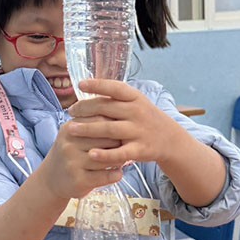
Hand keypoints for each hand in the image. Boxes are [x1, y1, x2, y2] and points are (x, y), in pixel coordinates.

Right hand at [37, 113, 123, 200]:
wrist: (51, 179)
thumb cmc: (71, 153)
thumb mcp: (75, 134)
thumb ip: (93, 124)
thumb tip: (122, 118)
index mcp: (70, 128)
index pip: (101, 120)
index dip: (116, 125)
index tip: (124, 129)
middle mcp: (69, 144)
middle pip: (106, 139)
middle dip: (120, 143)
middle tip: (128, 147)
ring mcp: (73, 163)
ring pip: (107, 158)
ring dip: (120, 160)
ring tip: (124, 159)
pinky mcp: (78, 180)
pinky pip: (105, 176)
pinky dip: (116, 175)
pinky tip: (118, 173)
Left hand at [67, 78, 181, 170]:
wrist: (169, 139)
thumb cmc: (145, 118)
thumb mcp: (136, 102)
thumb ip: (115, 96)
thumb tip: (88, 86)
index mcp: (135, 98)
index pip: (115, 88)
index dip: (97, 85)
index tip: (80, 85)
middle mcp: (137, 112)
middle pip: (107, 108)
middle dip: (85, 109)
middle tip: (70, 111)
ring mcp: (138, 131)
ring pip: (109, 129)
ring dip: (88, 129)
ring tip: (71, 129)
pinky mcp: (139, 149)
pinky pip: (120, 152)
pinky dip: (105, 154)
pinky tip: (91, 154)